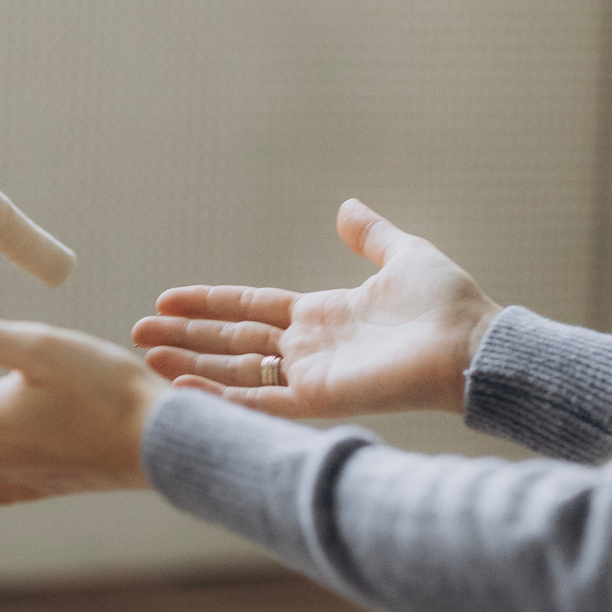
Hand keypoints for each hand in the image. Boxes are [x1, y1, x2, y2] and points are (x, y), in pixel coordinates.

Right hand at [132, 200, 496, 420]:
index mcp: (320, 315)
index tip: (167, 298)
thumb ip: (370, 236)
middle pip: (231, 340)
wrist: (473, 345)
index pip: (249, 308)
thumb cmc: (447, 304)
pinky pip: (261, 403)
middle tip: (138, 331)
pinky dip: (222, 399)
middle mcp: (308, 348)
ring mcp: (310, 375)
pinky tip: (183, 389)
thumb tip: (345, 208)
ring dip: (190, 364)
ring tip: (146, 356)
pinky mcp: (320, 398)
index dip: (208, 302)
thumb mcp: (404, 256)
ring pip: (235, 371)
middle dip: (185, 336)